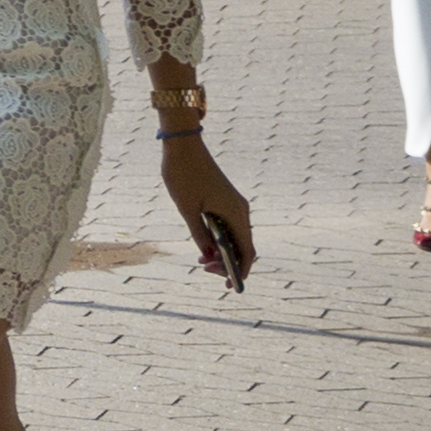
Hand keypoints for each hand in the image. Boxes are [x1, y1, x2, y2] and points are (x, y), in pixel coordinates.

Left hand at [166, 128, 257, 288]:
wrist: (183, 146)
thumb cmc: (183, 175)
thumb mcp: (187, 210)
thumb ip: (200, 235)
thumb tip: (209, 255)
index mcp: (236, 213)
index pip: (247, 251)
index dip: (241, 270)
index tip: (229, 285)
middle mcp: (241, 210)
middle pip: (243, 246)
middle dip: (228, 262)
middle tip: (204, 269)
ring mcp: (234, 204)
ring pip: (236, 236)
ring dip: (223, 251)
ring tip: (202, 261)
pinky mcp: (226, 199)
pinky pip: (229, 225)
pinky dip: (220, 238)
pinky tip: (204, 246)